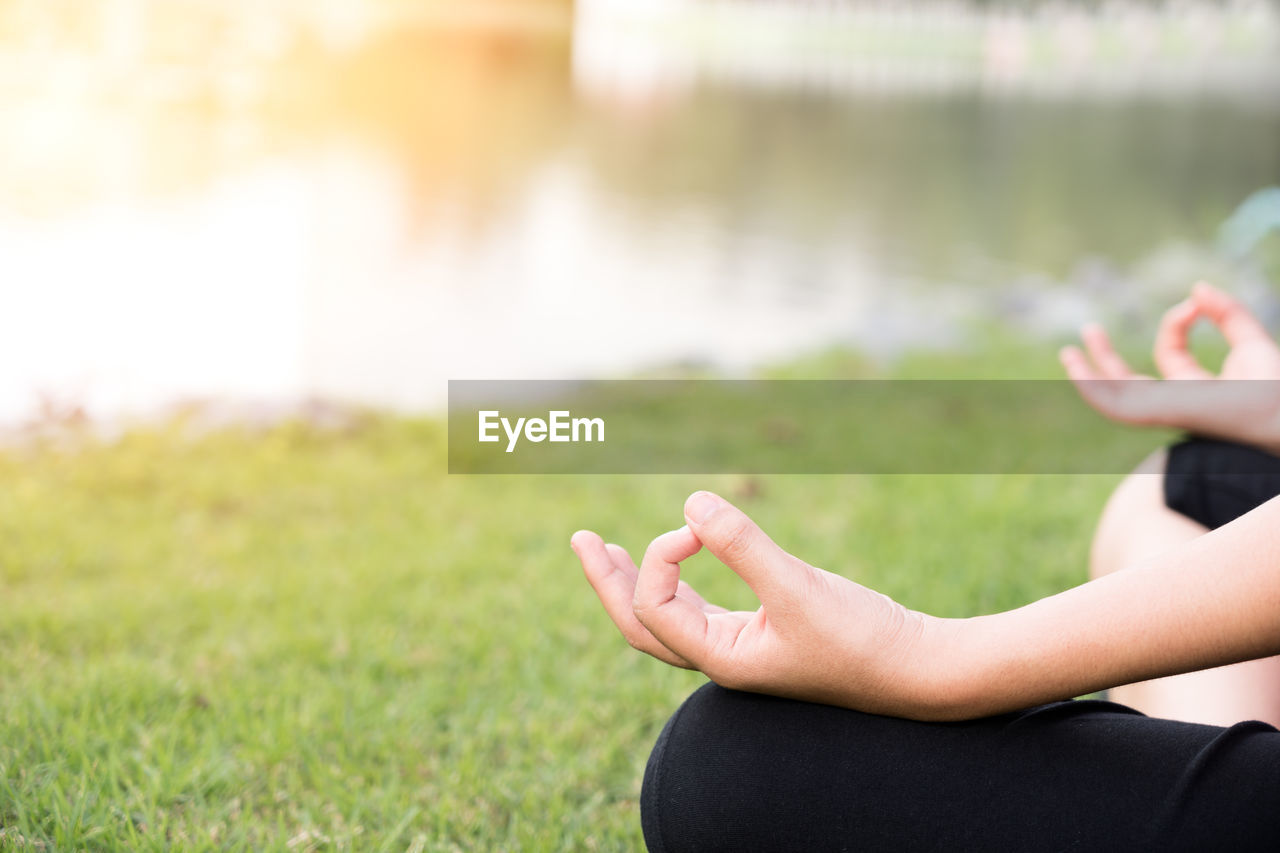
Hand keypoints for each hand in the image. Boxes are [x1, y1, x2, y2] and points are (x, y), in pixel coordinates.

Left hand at [572, 491, 952, 718]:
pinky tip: (683, 556)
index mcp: (720, 659)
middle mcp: (722, 658)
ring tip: (609, 550)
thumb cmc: (863, 639)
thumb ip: (743, 545)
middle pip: (640, 625)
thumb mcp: (799, 587)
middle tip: (580, 540)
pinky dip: (682, 582)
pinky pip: (704, 610)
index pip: (653, 608)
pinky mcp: (766, 633)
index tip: (700, 526)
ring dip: (638, 581)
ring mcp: (742, 648)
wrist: (918, 670)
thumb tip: (690, 502)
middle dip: (608, 582)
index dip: (661, 557)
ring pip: (670, 619)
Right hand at [1059, 282, 1279, 452]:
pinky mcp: (1150, 413)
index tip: (1194, 304)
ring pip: (1112, 394)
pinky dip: (1088, 386)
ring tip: (1069, 349)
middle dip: (1107, 357)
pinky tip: (1074, 365)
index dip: (1176, 322)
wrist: (1275, 415)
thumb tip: (1197, 289)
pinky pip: (1110, 403)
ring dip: (1087, 372)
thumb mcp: (1250, 339)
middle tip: (1090, 328)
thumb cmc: (1274, 388)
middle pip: (1129, 380)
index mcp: (1196, 387)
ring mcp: (1159, 409)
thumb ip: (1226, 313)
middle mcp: (1173, 401)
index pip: (1170, 352)